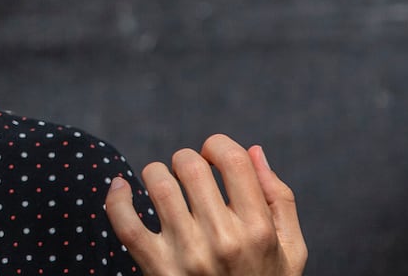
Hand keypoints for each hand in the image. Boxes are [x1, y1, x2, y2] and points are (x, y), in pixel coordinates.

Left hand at [105, 134, 306, 275]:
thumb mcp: (290, 249)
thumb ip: (280, 199)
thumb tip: (254, 150)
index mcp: (258, 230)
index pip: (233, 160)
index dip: (218, 145)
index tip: (213, 156)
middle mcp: (224, 241)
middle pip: (191, 167)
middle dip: (186, 160)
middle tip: (188, 174)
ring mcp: (187, 255)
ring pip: (158, 186)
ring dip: (156, 173)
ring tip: (164, 184)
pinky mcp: (158, 269)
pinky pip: (126, 224)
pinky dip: (116, 199)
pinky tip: (120, 187)